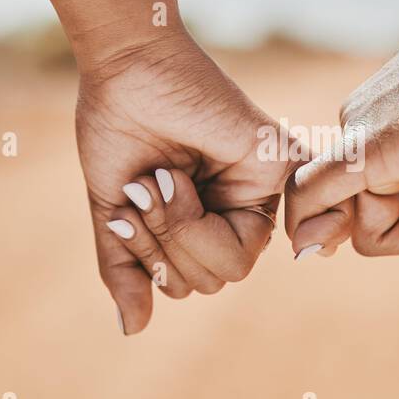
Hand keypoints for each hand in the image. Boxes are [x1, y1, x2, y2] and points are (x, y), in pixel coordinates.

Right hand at [75, 22, 290, 333]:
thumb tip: (134, 330)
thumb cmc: (117, 130)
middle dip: (164, 242)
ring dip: (180, 226)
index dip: (151, 260)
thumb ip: (125, 270)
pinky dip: (241, 217)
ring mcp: (261, 188)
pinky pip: (285, 221)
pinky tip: (190, 185)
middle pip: (214, 280)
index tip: (125, 209)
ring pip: (234, 265)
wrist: (126, 67)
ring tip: (163, 176)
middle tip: (147, 188)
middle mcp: (235, 210)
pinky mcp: (279, 162)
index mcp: (200, 224)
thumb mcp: (113, 214)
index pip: (189, 282)